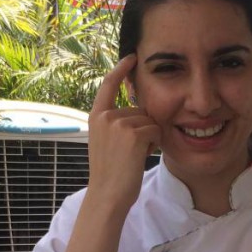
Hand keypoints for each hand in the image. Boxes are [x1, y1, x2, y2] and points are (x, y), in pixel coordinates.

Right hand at [86, 54, 159, 217]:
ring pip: (150, 121)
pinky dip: (154, 144)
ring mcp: (119, 124)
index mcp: (96, 117)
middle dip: (142, 129)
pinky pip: (156, 131)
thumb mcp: (105, 142)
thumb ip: (115, 123)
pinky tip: (141, 157)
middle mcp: (106, 116)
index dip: (121, 69)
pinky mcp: (133, 134)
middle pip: (139, 110)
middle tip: (129, 153)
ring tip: (133, 157)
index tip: (132, 57)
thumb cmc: (110, 173)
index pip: (109, 84)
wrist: (107, 195)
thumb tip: (140, 109)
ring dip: (149, 138)